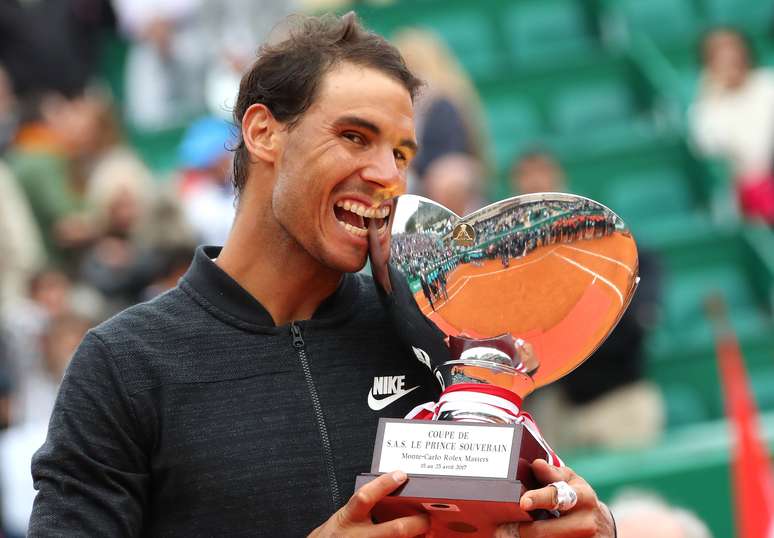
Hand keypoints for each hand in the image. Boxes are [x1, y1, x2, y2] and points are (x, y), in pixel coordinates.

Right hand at [309, 471, 430, 537]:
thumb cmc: (332, 536)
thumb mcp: (344, 516)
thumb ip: (362, 507)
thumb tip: (387, 490)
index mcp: (349, 518)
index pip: (366, 497)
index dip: (384, 485)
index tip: (400, 475)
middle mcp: (359, 536)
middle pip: (394, 529)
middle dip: (415, 523)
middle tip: (426, 518)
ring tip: (425, 533)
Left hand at [495, 459, 614, 537]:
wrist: (602, 525)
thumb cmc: (578, 498)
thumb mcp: (570, 482)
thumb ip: (553, 474)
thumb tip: (536, 464)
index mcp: (582, 496)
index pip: (556, 497)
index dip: (538, 499)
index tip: (523, 502)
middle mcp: (586, 521)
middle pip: (544, 531)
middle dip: (522, 531)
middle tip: (501, 530)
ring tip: (507, 534)